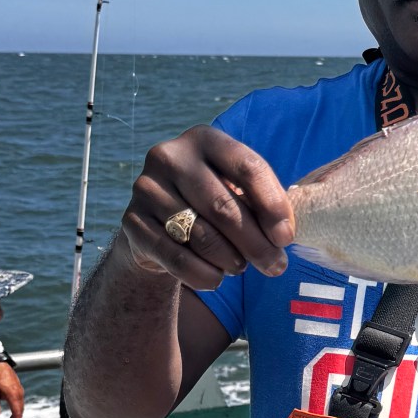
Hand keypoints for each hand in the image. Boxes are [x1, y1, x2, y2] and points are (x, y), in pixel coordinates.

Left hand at [0, 360, 24, 417]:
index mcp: (13, 396)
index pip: (17, 413)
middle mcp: (19, 395)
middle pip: (19, 412)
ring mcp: (20, 392)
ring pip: (19, 408)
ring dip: (15, 417)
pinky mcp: (18, 390)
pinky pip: (19, 403)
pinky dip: (16, 410)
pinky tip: (10, 413)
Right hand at [121, 126, 295, 291]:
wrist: (155, 225)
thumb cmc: (210, 205)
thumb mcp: (236, 192)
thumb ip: (261, 205)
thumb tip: (282, 236)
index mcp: (205, 139)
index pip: (248, 167)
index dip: (272, 205)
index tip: (286, 238)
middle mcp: (171, 156)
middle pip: (223, 206)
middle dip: (256, 243)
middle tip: (275, 266)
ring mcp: (146, 188)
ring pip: (202, 235)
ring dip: (230, 260)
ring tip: (241, 268)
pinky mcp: (132, 221)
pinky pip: (175, 257)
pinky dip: (202, 274)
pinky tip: (216, 279)